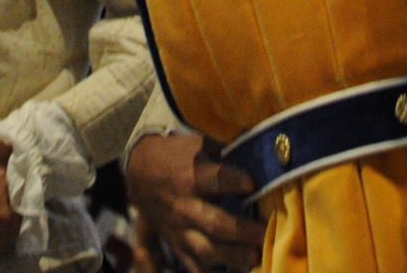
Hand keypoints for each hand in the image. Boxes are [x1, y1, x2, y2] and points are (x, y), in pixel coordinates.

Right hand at [125, 133, 263, 271]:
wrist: (139, 174)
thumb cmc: (178, 156)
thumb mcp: (200, 146)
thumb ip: (228, 155)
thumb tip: (266, 159)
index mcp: (192, 176)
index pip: (215, 179)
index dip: (233, 180)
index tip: (252, 183)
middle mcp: (185, 206)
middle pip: (214, 223)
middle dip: (241, 231)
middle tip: (264, 233)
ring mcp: (180, 230)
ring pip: (206, 249)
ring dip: (231, 256)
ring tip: (255, 257)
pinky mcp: (177, 245)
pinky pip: (193, 266)